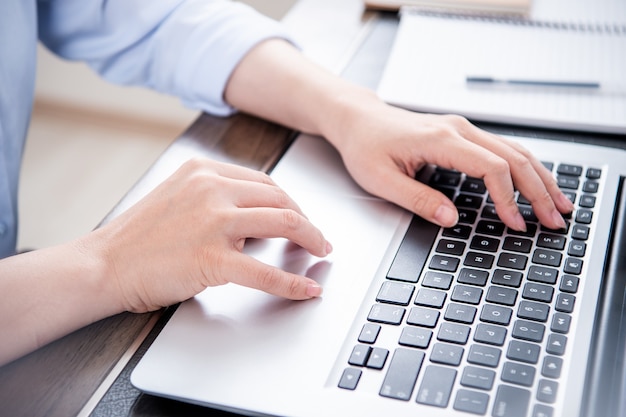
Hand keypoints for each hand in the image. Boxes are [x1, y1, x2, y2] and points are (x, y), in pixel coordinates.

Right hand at [95, 158, 331, 312]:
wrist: (104, 264)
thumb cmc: (139, 237)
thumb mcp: (179, 197)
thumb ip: (216, 198)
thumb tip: (257, 219)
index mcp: (204, 170)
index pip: (264, 182)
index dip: (290, 203)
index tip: (301, 217)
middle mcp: (212, 188)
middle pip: (280, 199)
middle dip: (307, 220)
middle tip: (318, 238)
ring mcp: (213, 221)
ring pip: (283, 222)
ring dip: (310, 239)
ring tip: (320, 252)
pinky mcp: (211, 257)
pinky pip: (265, 271)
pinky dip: (292, 282)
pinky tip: (306, 289)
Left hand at [323, 94, 573, 230]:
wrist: (358, 119)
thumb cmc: (365, 145)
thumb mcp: (381, 179)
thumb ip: (417, 200)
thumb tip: (451, 219)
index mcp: (441, 139)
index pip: (491, 168)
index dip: (508, 198)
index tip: (516, 222)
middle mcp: (458, 129)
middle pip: (514, 157)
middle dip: (538, 191)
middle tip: (555, 219)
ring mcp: (463, 128)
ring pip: (515, 150)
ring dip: (540, 178)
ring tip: (559, 204)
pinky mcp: (462, 134)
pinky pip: (503, 148)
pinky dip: (525, 168)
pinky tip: (536, 183)